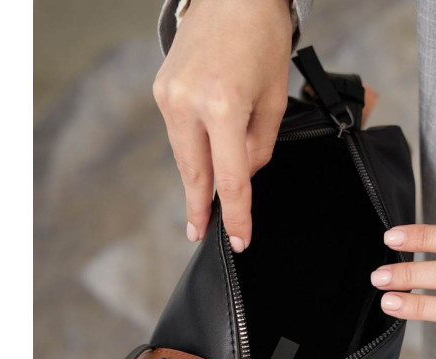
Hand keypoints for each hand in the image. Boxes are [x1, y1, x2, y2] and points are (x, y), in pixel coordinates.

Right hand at [152, 0, 292, 249]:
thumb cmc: (262, 40)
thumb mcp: (274, 99)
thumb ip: (259, 147)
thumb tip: (243, 176)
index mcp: (223, 106)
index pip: (230, 179)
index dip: (236, 215)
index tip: (239, 241)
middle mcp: (187, 103)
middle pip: (196, 174)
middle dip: (200, 209)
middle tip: (201, 236)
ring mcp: (168, 96)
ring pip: (184, 156)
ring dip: (197, 181)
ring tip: (204, 207)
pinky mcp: (161, 90)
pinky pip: (179, 135)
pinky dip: (193, 153)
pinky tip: (202, 164)